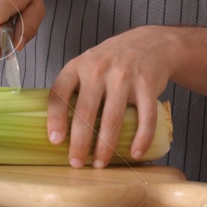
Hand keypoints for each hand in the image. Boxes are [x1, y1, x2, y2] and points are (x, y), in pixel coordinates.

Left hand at [47, 28, 172, 168]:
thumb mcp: (88, 64)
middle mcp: (99, 69)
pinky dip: (141, 139)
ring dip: (105, 147)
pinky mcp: (147, 85)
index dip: (55, 119)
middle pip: (85, 113)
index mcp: (79, 65)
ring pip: (112, 119)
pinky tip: (135, 153)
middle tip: (77, 163)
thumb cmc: (113, 60)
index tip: (55, 141)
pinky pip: (144, 118)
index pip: (60, 93)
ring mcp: (124, 77)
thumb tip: (60, 129)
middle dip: (79, 143)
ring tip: (100, 164)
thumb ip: (75, 88)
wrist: (151, 43)